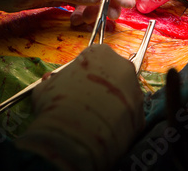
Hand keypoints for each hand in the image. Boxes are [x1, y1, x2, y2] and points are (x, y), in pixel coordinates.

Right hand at [15, 44, 143, 170]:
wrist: (78, 133)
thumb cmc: (59, 101)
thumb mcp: (45, 88)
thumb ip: (51, 83)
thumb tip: (49, 82)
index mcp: (99, 53)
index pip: (92, 59)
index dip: (81, 74)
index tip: (74, 87)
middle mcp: (123, 66)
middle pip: (111, 75)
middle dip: (100, 88)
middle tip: (84, 105)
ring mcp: (136, 90)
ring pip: (122, 96)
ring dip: (111, 106)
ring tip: (94, 123)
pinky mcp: (142, 114)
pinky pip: (128, 118)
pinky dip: (118, 125)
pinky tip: (104, 135)